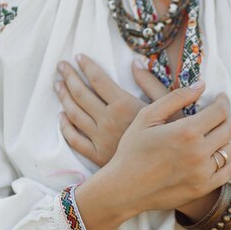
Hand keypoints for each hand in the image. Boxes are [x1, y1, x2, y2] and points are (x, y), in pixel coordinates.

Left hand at [55, 54, 182, 166]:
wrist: (168, 171)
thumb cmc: (172, 137)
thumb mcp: (167, 106)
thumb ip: (151, 83)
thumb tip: (136, 63)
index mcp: (124, 105)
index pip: (98, 80)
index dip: (86, 67)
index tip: (78, 57)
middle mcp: (108, 120)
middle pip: (81, 94)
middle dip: (69, 77)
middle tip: (61, 66)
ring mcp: (100, 139)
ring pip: (74, 114)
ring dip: (64, 98)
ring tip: (58, 85)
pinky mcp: (96, 156)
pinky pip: (74, 139)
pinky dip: (65, 127)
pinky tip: (62, 117)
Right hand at [107, 84, 230, 213]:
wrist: (124, 188)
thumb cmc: (132, 150)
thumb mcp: (147, 117)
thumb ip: (176, 97)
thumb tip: (202, 85)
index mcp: (186, 131)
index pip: (220, 111)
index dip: (223, 101)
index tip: (220, 98)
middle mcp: (198, 152)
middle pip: (228, 129)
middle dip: (225, 119)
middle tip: (216, 116)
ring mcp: (202, 173)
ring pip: (229, 150)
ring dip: (223, 140)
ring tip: (211, 136)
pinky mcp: (203, 188)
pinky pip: (227, 172)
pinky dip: (224, 162)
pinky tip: (211, 157)